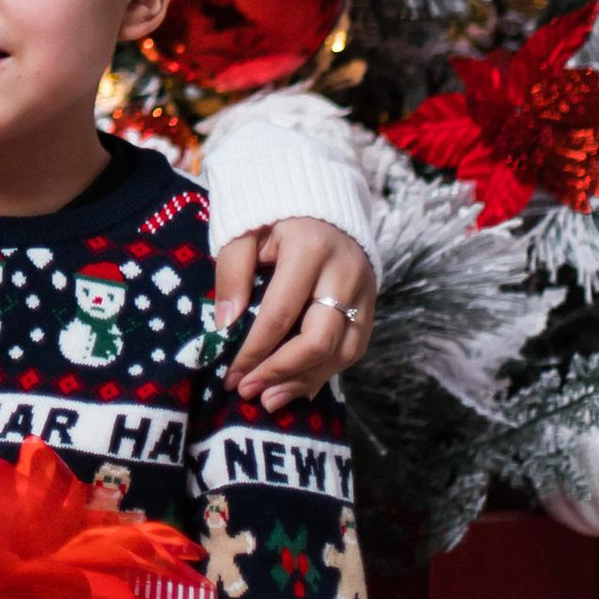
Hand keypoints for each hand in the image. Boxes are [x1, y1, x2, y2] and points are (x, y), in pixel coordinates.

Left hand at [217, 218, 374, 410]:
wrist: (318, 198)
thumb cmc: (272, 216)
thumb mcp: (243, 232)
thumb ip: (232, 273)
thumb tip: (226, 325)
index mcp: (310, 248)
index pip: (281, 314)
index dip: (255, 351)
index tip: (232, 377)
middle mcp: (346, 272)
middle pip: (321, 340)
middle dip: (283, 373)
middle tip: (252, 393)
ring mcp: (365, 290)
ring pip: (344, 351)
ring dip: (305, 380)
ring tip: (271, 399)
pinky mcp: (372, 303)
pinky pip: (354, 348)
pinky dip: (326, 371)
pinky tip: (298, 386)